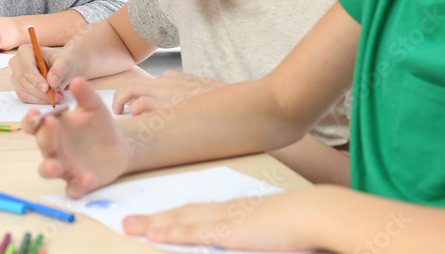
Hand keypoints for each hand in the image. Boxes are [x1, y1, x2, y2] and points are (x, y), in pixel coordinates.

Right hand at [9, 44, 77, 103]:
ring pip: (24, 91)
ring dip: (40, 97)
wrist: (62, 67)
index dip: (35, 79)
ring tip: (57, 97)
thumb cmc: (62, 62)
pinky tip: (50, 98)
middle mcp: (17, 62)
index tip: (46, 88)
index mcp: (25, 50)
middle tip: (56, 96)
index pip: (26, 67)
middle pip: (23, 80)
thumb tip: (52, 82)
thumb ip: (59, 70)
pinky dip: (38, 100)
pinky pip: (25, 97)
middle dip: (39, 91)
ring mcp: (16, 75)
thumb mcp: (65, 62)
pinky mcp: (18, 87)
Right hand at [21, 77, 129, 197]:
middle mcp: (55, 149)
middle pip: (43, 145)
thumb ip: (86, 95)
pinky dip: (78, 186)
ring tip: (54, 165)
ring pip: (48, 171)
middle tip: (50, 124)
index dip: (30, 120)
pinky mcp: (79, 182)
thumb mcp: (94, 107)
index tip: (34, 112)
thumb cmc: (99, 126)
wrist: (118, 146)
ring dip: (49, 169)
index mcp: (53, 129)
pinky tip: (87, 178)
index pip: (34, 125)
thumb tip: (77, 80)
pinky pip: (73, 188)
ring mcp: (65, 167)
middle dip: (44, 137)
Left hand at [113, 71, 224, 115]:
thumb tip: (184, 111)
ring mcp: (165, 91)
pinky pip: (140, 105)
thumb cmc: (220, 102)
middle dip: (120, 95)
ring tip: (120, 115)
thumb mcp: (201, 94)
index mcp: (174, 78)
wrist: (234, 100)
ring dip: (121, 101)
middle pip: (132, 83)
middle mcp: (166, 81)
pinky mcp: (166, 104)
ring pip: (131, 89)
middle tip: (118, 109)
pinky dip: (134, 113)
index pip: (147, 83)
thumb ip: (187, 97)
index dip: (136, 95)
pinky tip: (136, 122)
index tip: (133, 106)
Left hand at [122, 186, 326, 251]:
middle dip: (155, 217)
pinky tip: (151, 233)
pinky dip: (169, 230)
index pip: (198, 212)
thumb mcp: (278, 229)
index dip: (175, 215)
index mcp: (238, 211)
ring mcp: (225, 218)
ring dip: (152, 223)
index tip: (157, 218)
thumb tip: (254, 233)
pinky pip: (190, 231)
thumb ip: (262, 231)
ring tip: (128, 225)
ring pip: (179, 220)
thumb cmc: (307, 223)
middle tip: (128, 220)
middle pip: (182, 212)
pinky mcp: (226, 230)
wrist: (316, 213)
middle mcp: (226, 210)